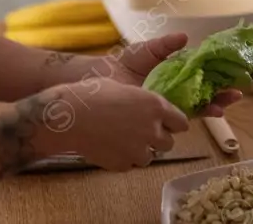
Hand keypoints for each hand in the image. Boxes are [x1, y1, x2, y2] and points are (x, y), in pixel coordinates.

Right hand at [55, 77, 188, 171]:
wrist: (71, 117)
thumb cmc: (93, 93)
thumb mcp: (124, 87)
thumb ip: (141, 101)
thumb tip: (145, 105)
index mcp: (155, 106)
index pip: (181, 122)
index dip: (174, 123)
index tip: (167, 123)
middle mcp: (152, 130)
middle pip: (169, 143)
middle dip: (158, 139)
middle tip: (141, 132)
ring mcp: (138, 150)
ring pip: (149, 157)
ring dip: (140, 151)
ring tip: (122, 140)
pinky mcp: (123, 164)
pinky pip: (129, 164)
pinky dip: (123, 158)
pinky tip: (109, 147)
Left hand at [106, 32, 252, 117]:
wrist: (106, 82)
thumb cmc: (125, 63)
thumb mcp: (148, 49)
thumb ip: (167, 44)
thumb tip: (186, 37)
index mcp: (184, 66)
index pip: (215, 65)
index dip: (234, 63)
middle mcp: (187, 84)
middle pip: (219, 83)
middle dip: (240, 81)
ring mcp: (182, 99)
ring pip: (212, 99)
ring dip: (227, 97)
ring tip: (238, 93)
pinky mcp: (173, 112)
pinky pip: (196, 113)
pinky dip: (209, 110)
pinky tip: (217, 108)